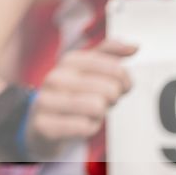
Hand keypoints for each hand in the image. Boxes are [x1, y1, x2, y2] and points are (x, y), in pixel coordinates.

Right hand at [25, 40, 135, 155]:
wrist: (40, 123)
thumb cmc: (69, 94)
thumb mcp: (88, 69)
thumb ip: (110, 53)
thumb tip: (135, 46)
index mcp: (69, 60)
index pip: (113, 66)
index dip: (125, 79)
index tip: (123, 86)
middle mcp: (55, 77)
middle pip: (109, 89)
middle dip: (113, 99)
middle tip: (105, 101)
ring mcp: (46, 100)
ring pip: (97, 107)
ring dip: (100, 114)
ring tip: (90, 112)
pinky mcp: (44, 124)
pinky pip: (84, 127)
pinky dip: (89, 128)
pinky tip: (79, 124)